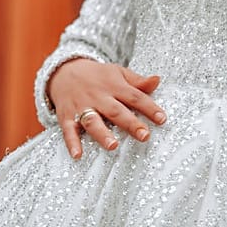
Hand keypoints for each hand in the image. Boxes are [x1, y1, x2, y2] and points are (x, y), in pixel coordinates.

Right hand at [47, 58, 166, 158]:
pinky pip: (69, 130)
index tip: (162, 119)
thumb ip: (138, 81)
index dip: (149, 107)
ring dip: (102, 133)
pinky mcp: (67, 116)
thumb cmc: (97, 76)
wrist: (64, 71)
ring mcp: (82, 107)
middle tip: (144, 136)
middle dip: (131, 124)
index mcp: (114, 86)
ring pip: (93, 121)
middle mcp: (99, 97)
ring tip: (113, 146)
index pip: (135, 97)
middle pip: (116, 111)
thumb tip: (157, 80)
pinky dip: (72, 143)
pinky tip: (78, 154)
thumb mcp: (118, 73)